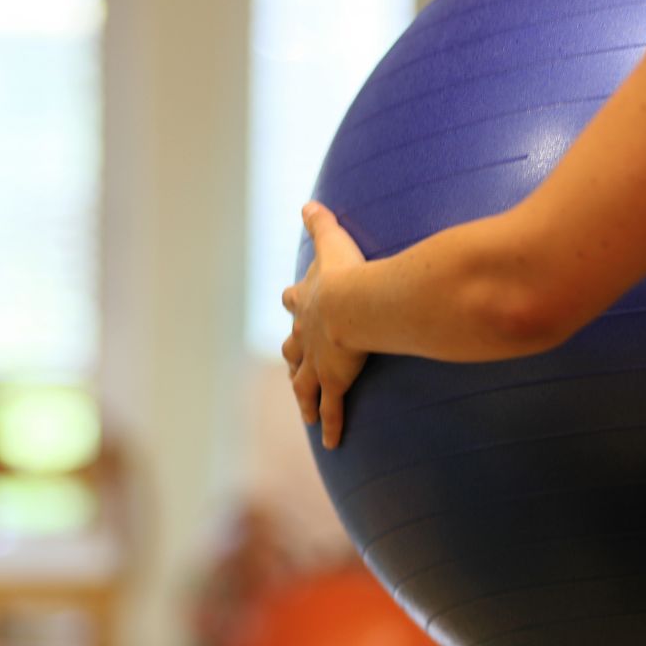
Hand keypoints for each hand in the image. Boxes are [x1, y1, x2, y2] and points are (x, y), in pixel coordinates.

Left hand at [281, 201, 368, 448]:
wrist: (353, 305)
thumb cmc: (348, 273)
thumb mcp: (332, 242)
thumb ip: (320, 223)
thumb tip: (308, 202)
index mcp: (308, 303)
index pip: (296, 301)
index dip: (296, 302)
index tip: (291, 301)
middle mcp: (305, 336)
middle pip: (294, 349)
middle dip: (294, 357)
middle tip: (294, 365)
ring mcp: (317, 363)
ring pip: (305, 384)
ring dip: (304, 396)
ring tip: (304, 410)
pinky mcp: (332, 383)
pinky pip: (331, 410)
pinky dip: (330, 425)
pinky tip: (330, 443)